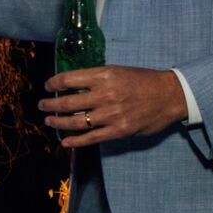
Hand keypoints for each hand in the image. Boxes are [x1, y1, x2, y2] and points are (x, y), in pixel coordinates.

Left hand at [38, 65, 188, 147]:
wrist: (170, 95)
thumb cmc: (144, 81)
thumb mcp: (118, 71)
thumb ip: (97, 78)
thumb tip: (73, 84)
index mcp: (104, 76)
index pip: (69, 79)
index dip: (54, 83)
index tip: (48, 86)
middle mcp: (105, 95)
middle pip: (67, 102)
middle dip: (50, 105)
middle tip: (42, 105)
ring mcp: (111, 115)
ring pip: (75, 122)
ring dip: (57, 122)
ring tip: (49, 121)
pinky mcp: (118, 131)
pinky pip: (90, 138)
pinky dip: (75, 141)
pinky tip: (65, 142)